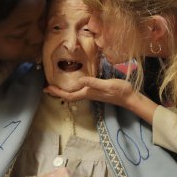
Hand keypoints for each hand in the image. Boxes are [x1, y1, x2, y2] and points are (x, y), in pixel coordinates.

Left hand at [44, 76, 158, 124]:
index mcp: (88, 93)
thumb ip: (93, 83)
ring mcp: (92, 93)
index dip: (57, 93)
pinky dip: (73, 87)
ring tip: (57, 85)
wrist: (129, 97)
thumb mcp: (106, 85)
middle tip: (47, 87)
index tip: (47, 89)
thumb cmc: (119, 90)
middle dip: (57, 92)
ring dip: (64, 90)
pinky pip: (80, 90)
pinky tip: (74, 82)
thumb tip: (80, 80)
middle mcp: (88, 94)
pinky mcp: (96, 91)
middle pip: (69, 95)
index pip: (68, 95)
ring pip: (74, 93)